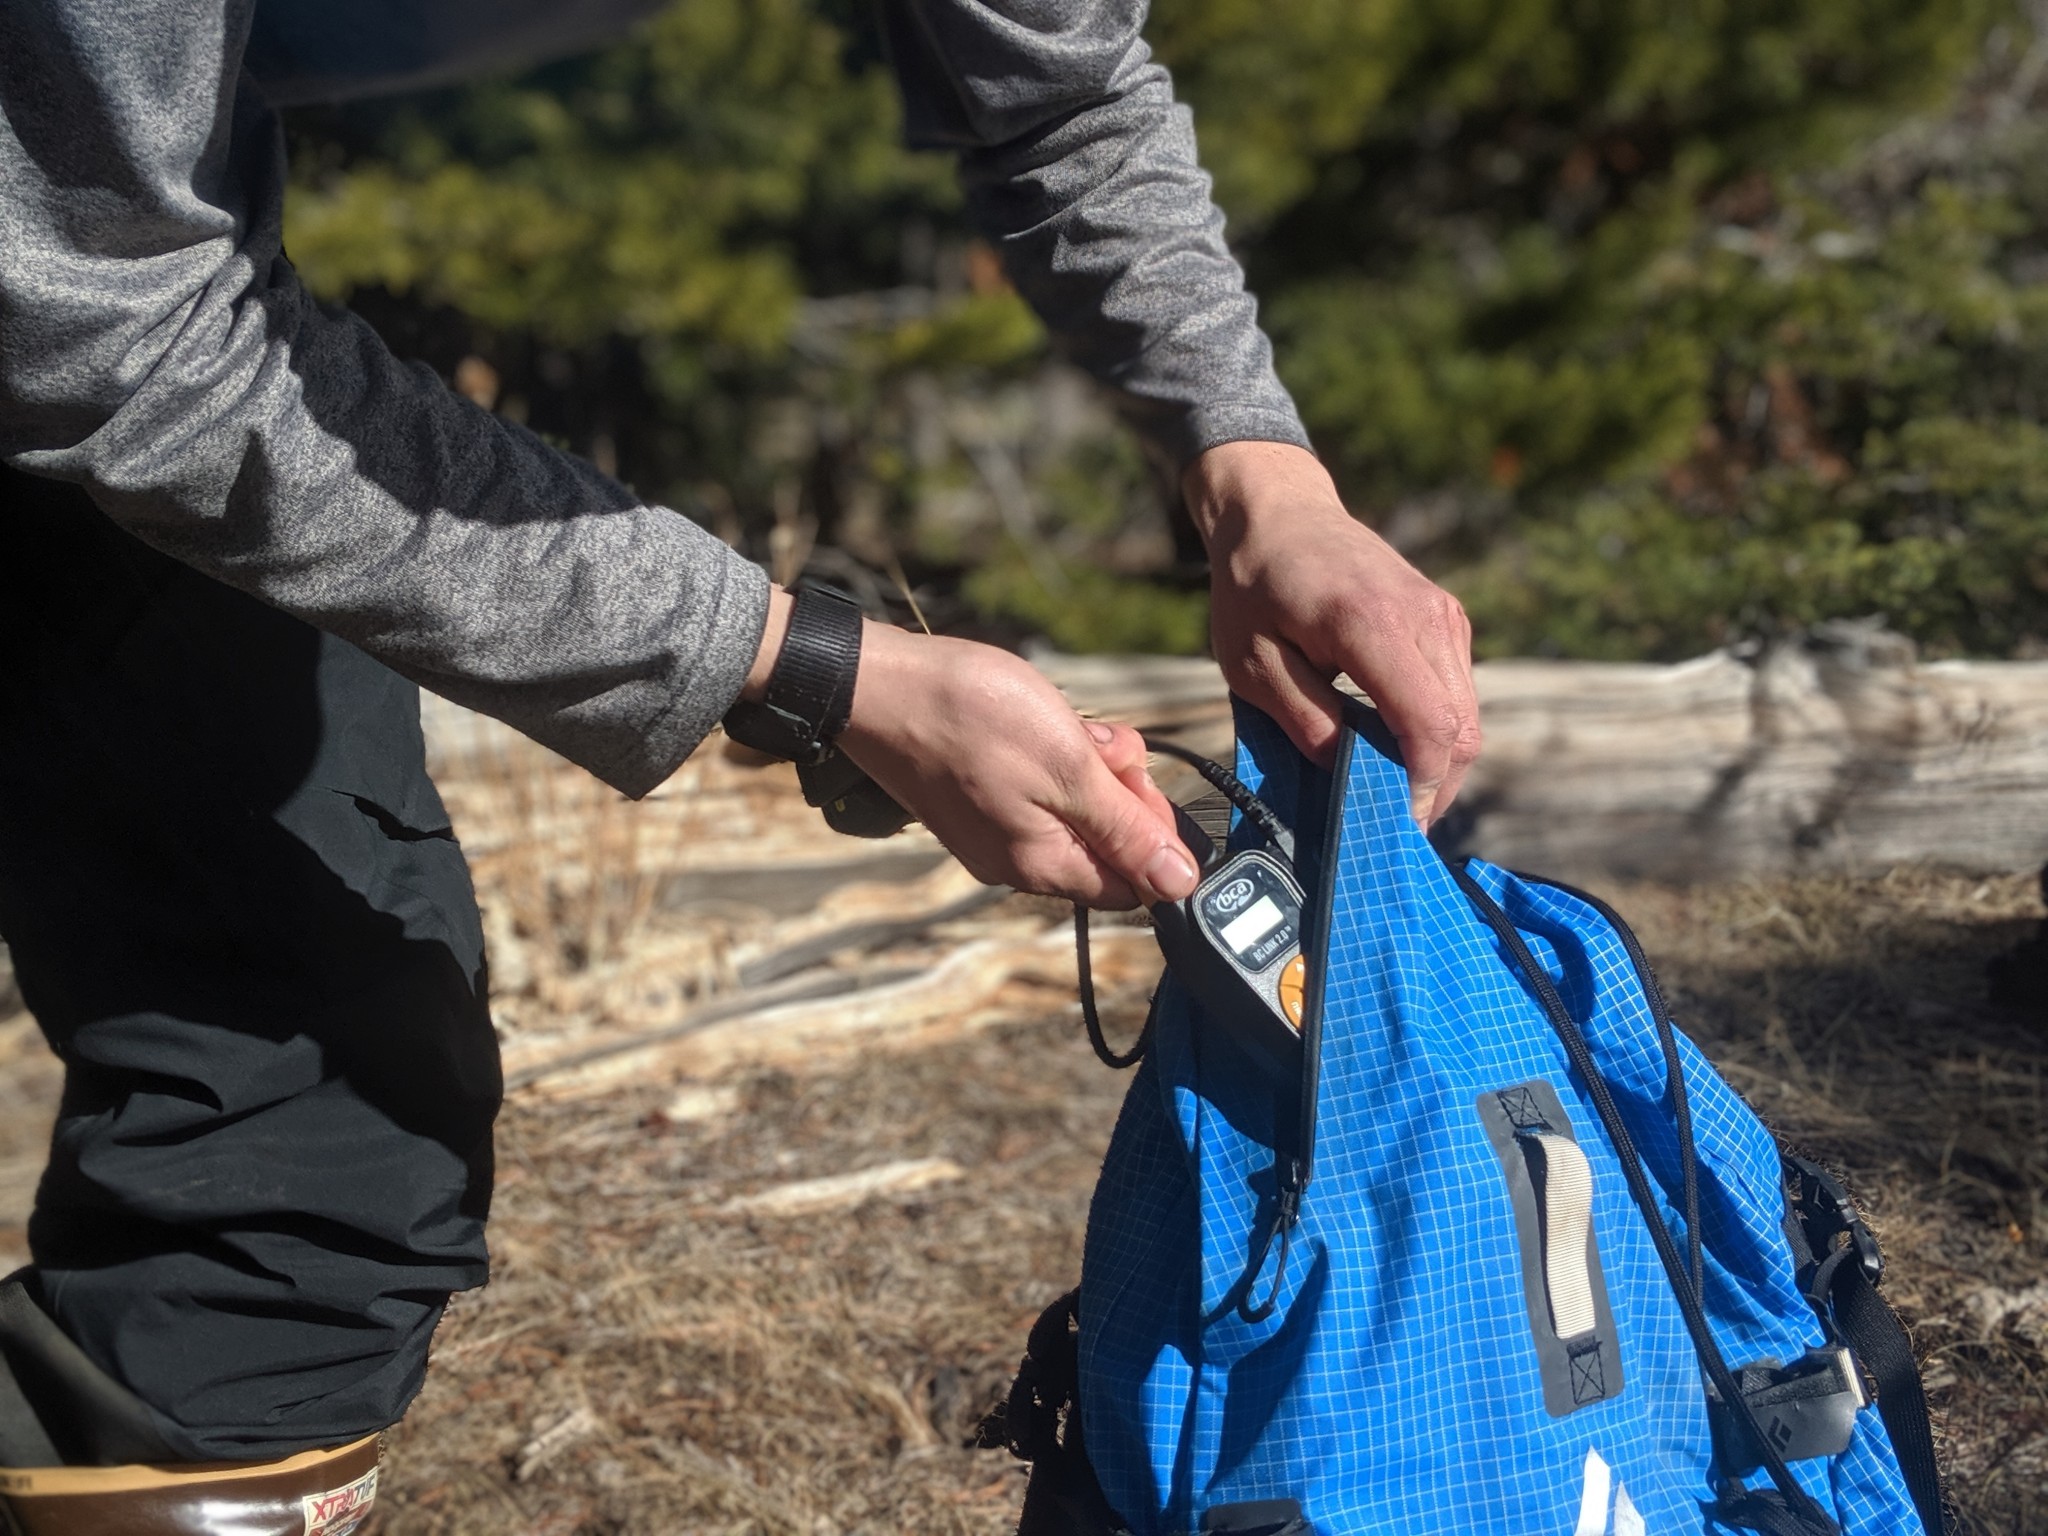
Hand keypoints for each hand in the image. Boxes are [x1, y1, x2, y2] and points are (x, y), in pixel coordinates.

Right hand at [831, 622, 1197, 908]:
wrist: (878, 685)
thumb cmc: (971, 717)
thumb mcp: (1069, 767)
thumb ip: (1126, 830)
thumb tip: (1180, 885)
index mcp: (1043, 865)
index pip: (1134, 886)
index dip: (1154, 838)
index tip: (1140, 782)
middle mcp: (1015, 863)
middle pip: (1105, 847)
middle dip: (1121, 792)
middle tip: (1100, 744)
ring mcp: (991, 833)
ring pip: (1074, 812)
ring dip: (1089, 767)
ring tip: (1066, 725)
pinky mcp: (975, 801)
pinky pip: (1038, 794)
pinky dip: (1053, 759)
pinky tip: (1039, 722)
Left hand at [1186, 440, 1479, 826]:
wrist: (1280, 513)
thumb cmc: (1254, 587)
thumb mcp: (1253, 664)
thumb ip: (1304, 721)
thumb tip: (1347, 778)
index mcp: (1371, 624)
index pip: (1429, 725)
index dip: (1420, 787)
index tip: (1395, 827)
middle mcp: (1424, 617)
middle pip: (1461, 730)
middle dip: (1433, 789)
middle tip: (1392, 829)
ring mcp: (1444, 616)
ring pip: (1468, 716)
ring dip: (1437, 764)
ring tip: (1391, 796)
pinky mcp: (1447, 619)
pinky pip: (1458, 692)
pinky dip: (1436, 731)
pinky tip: (1396, 752)